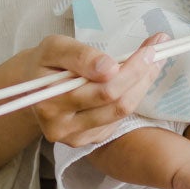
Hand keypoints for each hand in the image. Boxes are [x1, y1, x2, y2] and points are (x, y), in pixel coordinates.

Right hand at [25, 33, 167, 148]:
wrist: (32, 88)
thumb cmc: (45, 63)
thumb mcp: (55, 47)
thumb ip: (80, 55)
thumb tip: (109, 67)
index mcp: (50, 101)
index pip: (103, 88)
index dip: (131, 69)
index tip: (151, 48)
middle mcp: (61, 126)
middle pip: (116, 102)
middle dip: (141, 74)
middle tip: (157, 50)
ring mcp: (76, 138)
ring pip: (122, 111)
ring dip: (142, 84)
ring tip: (151, 61)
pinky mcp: (88, 141)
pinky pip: (119, 118)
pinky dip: (132, 96)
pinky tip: (135, 79)